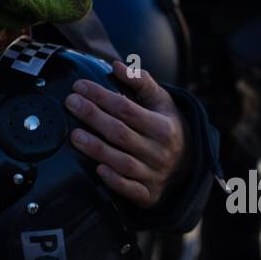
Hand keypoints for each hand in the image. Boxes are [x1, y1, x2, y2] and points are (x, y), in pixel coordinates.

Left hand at [64, 60, 186, 208]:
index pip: (127, 109)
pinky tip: (98, 169)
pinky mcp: (148, 194)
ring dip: (96, 149)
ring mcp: (154, 174)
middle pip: (120, 133)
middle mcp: (160, 152)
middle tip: (70, 103)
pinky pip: (130, 189)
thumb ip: (140, 81)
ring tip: (74, 135)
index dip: (101, 96)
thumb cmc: (168, 126)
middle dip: (92, 117)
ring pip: (122, 162)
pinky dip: (114, 181)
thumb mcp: (162, 101)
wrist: (189, 164)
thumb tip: (116, 65)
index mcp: (163, 126)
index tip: (80, 86)